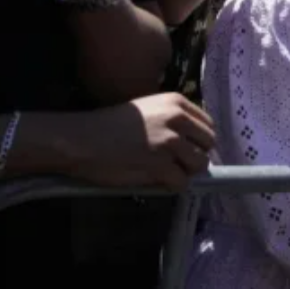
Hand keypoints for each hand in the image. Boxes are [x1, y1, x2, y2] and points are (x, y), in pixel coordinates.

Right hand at [58, 93, 215, 190]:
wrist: (81, 139)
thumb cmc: (110, 126)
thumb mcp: (149, 110)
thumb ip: (172, 120)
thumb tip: (193, 141)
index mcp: (176, 103)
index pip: (208, 125)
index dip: (198, 140)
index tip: (186, 149)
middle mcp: (177, 119)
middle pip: (208, 144)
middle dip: (195, 156)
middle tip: (175, 164)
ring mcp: (170, 142)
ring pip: (199, 164)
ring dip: (185, 172)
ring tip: (165, 173)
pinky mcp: (160, 164)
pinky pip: (181, 182)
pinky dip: (172, 186)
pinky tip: (157, 182)